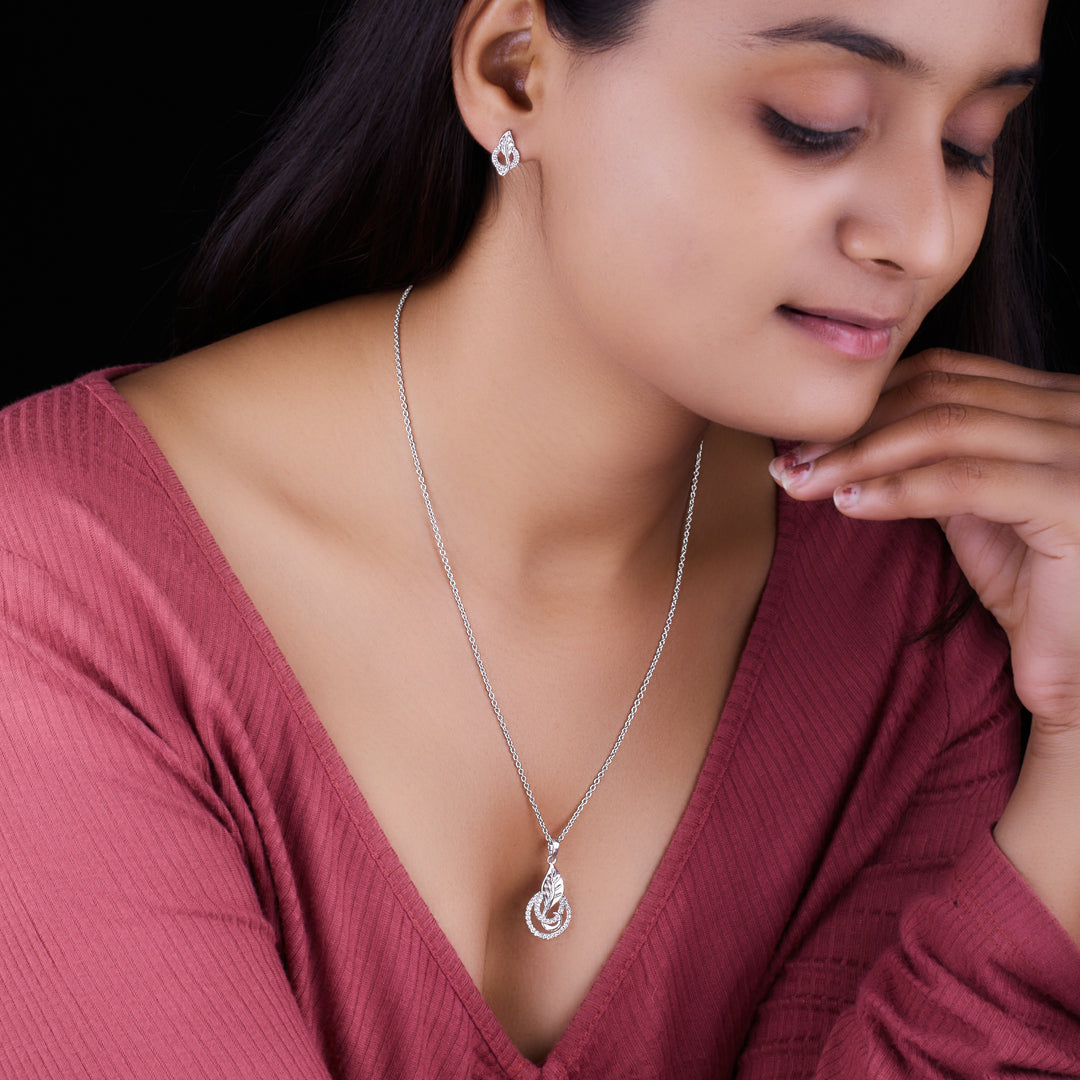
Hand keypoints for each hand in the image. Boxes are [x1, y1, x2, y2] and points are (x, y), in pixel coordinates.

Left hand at [769, 347, 1079, 938]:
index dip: (867, 401)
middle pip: (937, 395)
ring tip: (804, 481)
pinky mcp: (1073, 499)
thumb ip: (941, 463)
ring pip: (943, 428)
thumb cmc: (1043, 590)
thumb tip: (865, 442)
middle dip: (851, 427)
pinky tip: (850, 504)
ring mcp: (1078, 450)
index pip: (945, 377)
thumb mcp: (982, 512)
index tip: (804, 434)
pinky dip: (897, 489)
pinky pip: (964, 481)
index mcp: (1057, 403)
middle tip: (788, 459)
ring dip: (858, 455)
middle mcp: (1075, 411)